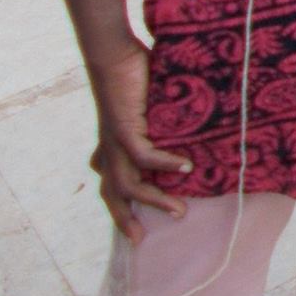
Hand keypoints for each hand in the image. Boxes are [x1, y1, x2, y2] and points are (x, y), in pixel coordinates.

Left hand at [85, 38, 192, 242]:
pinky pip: (144, 157)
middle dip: (125, 219)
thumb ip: (153, 122)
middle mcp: (109, 150)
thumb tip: (178, 127)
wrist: (113, 55)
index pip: (110, 184)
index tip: (132, 227)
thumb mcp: (142, 107)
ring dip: (154, 201)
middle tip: (139, 240)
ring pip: (128, 184)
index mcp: (110, 146)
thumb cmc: (130, 75)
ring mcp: (114, 142)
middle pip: (112, 194)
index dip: (118, 207)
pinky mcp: (123, 130)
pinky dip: (165, 165)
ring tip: (179, 212)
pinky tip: (185, 169)